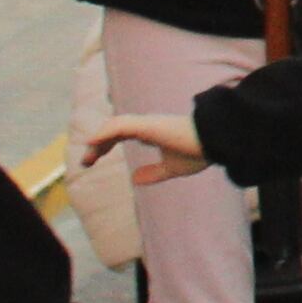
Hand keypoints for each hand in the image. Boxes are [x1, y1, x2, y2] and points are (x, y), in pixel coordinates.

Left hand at [81, 111, 209, 185]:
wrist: (217, 140)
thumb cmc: (199, 151)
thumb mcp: (172, 168)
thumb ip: (154, 173)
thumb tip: (134, 179)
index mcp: (151, 132)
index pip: (120, 134)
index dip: (104, 145)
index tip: (91, 160)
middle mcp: (147, 124)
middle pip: (113, 130)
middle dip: (98, 145)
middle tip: (85, 162)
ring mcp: (148, 123)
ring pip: (114, 126)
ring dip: (98, 141)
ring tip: (87, 157)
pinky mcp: (149, 125)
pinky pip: (120, 125)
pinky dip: (104, 132)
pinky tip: (93, 142)